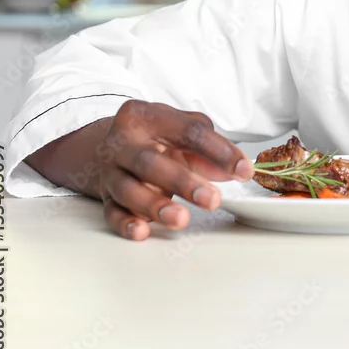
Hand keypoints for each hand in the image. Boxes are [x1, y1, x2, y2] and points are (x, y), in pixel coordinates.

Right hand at [97, 100, 252, 239]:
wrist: (108, 145)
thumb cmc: (155, 137)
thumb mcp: (182, 130)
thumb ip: (210, 147)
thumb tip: (236, 170)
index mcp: (147, 116)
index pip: (187, 131)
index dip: (219, 151)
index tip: (244, 171)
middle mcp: (123, 142)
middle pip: (150, 161)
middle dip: (182, 182)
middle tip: (212, 199)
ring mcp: (111, 170)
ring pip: (128, 189)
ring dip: (155, 205)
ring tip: (181, 219)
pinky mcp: (105, 195)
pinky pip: (112, 211)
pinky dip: (126, 223)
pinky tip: (142, 231)